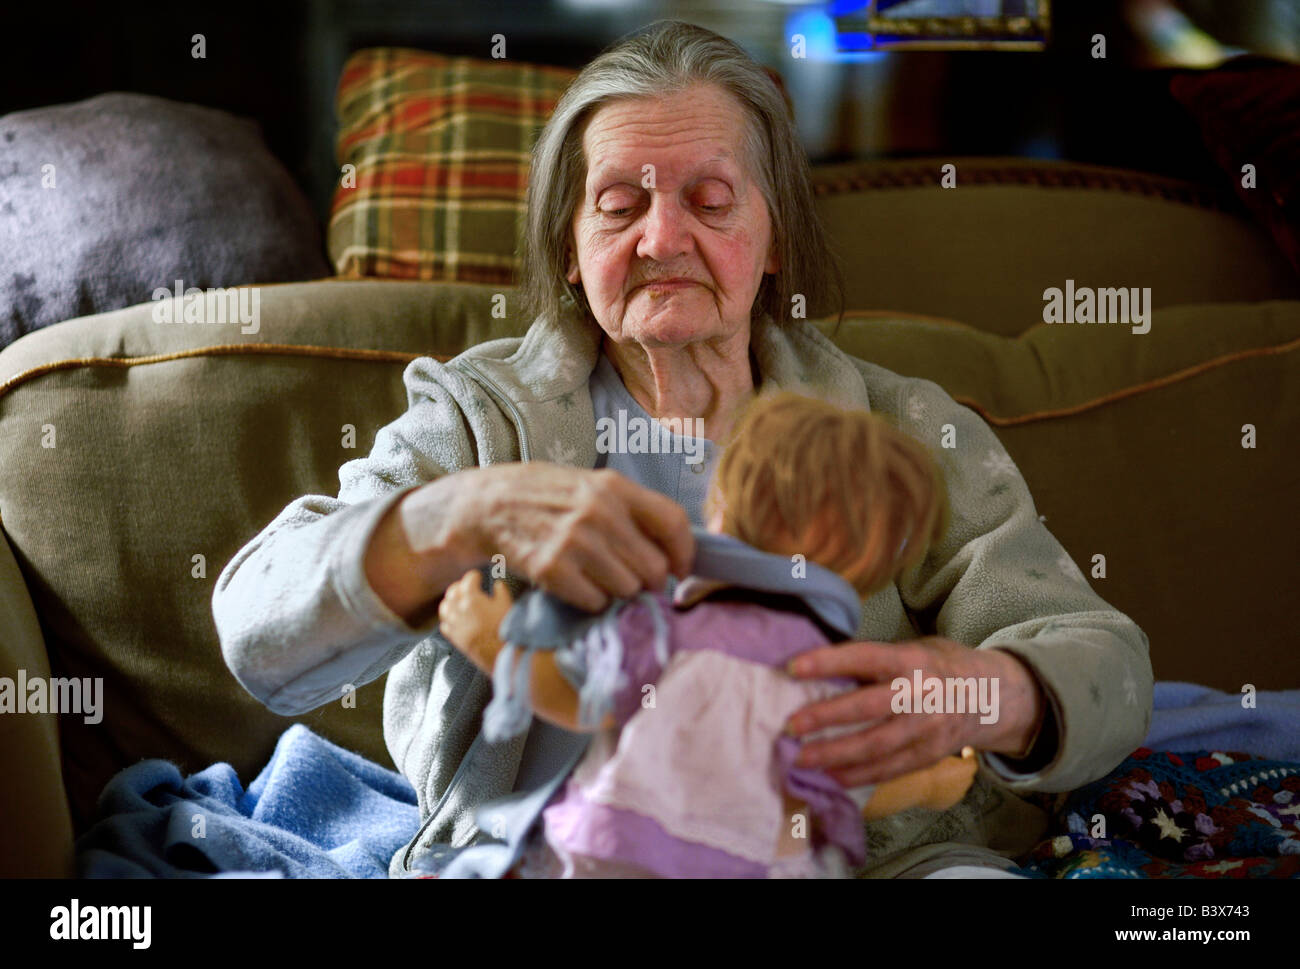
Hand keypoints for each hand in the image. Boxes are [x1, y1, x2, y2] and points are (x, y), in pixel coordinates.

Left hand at [437, 570, 513, 672]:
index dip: (473, 576)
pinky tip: (454, 619)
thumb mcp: (507, 605)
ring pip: (444, 607)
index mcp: (472, 598)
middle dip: (459, 586)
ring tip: (456, 601)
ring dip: (450, 602)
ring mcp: (455, 624)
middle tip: (466, 586)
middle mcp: (459, 609)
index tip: (477, 576)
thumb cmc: (504, 628)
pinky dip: (448, 619)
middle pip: (452, 592)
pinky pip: (444, 625)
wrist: (499, 652)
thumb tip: (498, 585)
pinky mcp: (454, 638)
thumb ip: (501, 592)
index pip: (468, 580)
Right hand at [456, 464, 694, 612]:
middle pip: (653, 568)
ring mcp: (575, 542)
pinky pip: (596, 602)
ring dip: (618, 592)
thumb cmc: (549, 498)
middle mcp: (599, 512)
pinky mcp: (552, 569)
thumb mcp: (592, 487)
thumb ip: (632, 511)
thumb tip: (675, 552)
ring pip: (627, 589)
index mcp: (614, 487)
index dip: (685, 553)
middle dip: (647, 581)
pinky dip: (591, 601)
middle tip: (631, 579)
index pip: (673, 522)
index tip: (680, 570)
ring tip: (597, 577)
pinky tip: (577, 584)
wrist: (488, 506)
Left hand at [784, 636, 1044, 787]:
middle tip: (790, 725)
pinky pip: (890, 769)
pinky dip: (859, 776)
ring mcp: (927, 729)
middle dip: (826, 717)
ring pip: (876, 746)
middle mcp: (921, 694)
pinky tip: (831, 777)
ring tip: (801, 758)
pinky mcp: (929, 755)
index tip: (793, 668)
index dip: (828, 662)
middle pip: (868, 707)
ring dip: (835, 754)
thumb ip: (875, 660)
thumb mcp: (913, 649)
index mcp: (912, 660)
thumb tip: (821, 671)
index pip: (865, 657)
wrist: (994, 696)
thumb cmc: (940, 666)